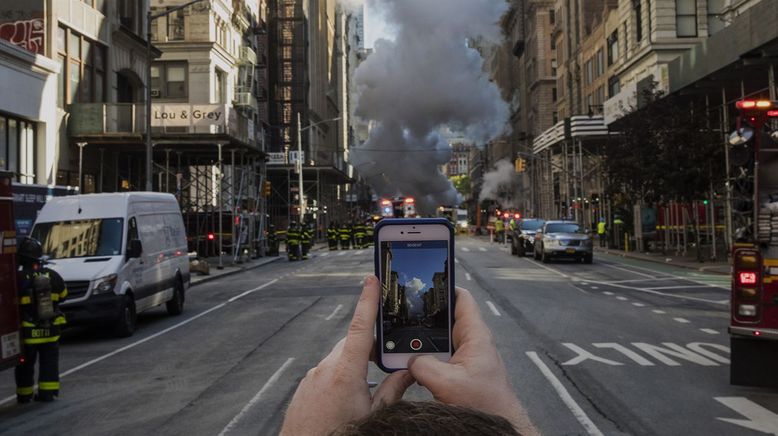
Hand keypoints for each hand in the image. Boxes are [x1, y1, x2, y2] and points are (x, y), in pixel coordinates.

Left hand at [280, 275, 414, 435]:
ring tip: (362, 393)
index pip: (361, 327)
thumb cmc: (340, 435)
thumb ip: (394, 390)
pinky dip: (338, 378)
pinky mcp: (304, 387)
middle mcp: (326, 369)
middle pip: (352, 344)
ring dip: (353, 366)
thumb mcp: (375, 415)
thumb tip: (411, 372)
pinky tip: (343, 400)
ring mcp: (312, 377)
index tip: (371, 279)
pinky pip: (325, 372)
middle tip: (384, 362)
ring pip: (339, 359)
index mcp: (346, 372)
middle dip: (368, 348)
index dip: (367, 300)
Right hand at [408, 287, 537, 434]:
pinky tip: (412, 365)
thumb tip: (409, 360)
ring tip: (403, 342)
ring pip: (440, 341)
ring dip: (424, 343)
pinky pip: (440, 358)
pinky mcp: (461, 372)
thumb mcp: (448, 383)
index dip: (444, 286)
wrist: (497, 426)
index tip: (425, 281)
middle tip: (405, 313)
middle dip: (426, 317)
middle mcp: (472, 343)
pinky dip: (426, 359)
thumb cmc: (486, 405)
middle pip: (445, 319)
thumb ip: (424, 366)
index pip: (462, 298)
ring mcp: (466, 358)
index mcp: (475, 336)